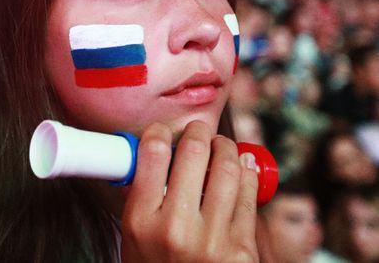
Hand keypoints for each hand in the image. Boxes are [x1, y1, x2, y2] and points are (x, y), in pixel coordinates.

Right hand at [120, 121, 258, 262]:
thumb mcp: (131, 237)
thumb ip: (140, 197)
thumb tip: (154, 153)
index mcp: (141, 222)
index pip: (152, 153)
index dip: (158, 132)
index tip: (161, 132)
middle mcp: (176, 228)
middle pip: (193, 152)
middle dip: (197, 132)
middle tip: (198, 130)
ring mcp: (213, 240)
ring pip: (228, 168)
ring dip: (225, 148)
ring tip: (220, 145)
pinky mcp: (242, 250)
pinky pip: (249, 196)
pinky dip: (247, 174)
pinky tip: (242, 167)